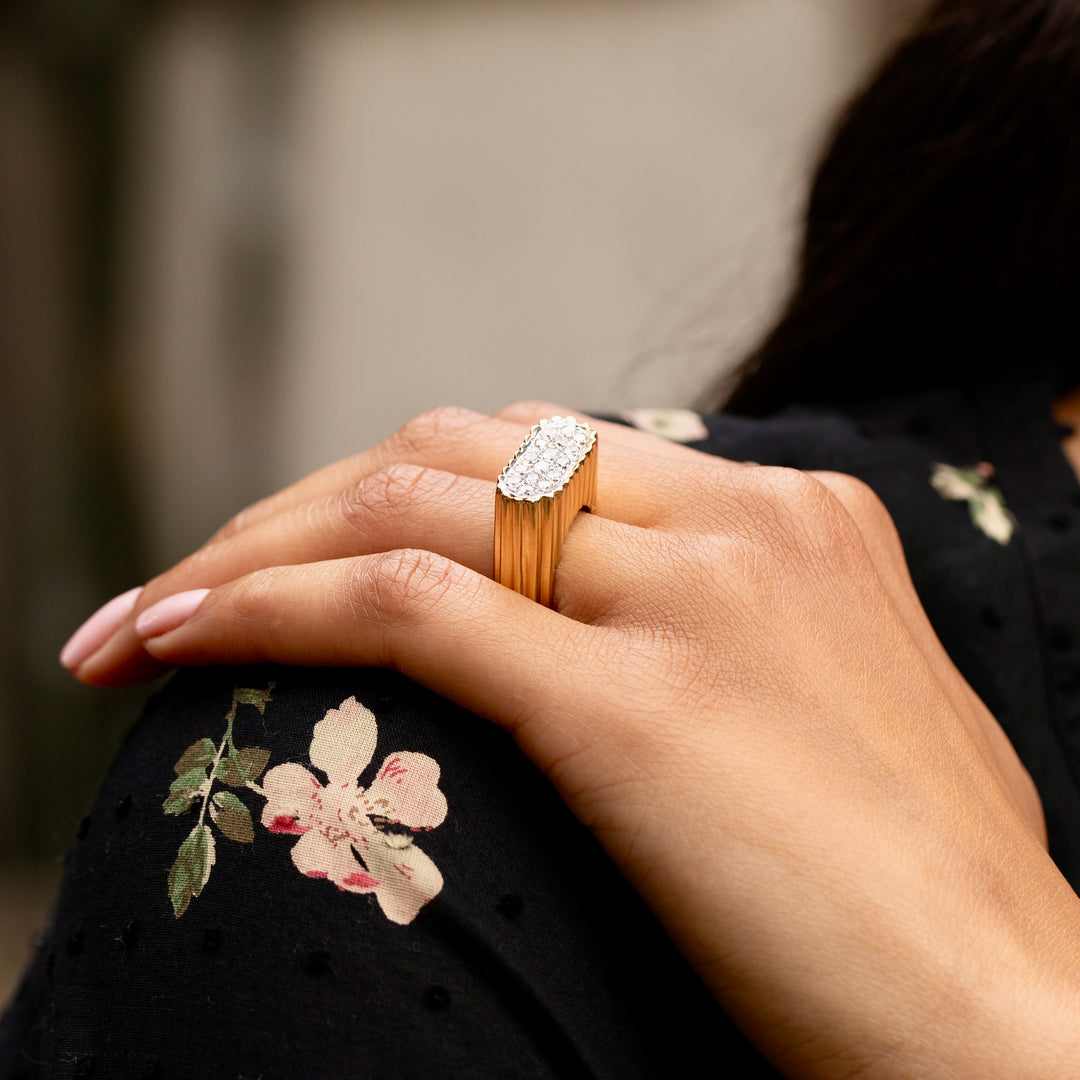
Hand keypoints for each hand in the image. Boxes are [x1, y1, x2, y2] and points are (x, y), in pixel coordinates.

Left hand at [64, 404, 1079, 1077]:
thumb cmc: (910, 887)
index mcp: (788, 512)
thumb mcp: (818, 701)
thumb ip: (714, 628)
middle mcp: (740, 524)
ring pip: (408, 507)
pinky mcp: (641, 703)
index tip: (304, 553)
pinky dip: (273, 609)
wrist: (1011, 1014)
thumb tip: (580, 626)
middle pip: (454, 452)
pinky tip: (179, 641)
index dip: (396, 489)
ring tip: (146, 619)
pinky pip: (408, 610)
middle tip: (196, 578)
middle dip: (300, 502)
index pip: (541, 447)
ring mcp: (694, 600)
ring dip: (251, 550)